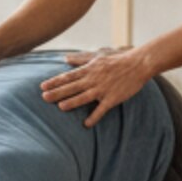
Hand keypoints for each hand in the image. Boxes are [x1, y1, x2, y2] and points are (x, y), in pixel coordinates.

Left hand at [38, 48, 152, 125]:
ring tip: (60, 107)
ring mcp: (103, 89)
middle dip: (57, 92)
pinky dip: (94, 117)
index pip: (68, 76)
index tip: (42, 86)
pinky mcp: (113, 98)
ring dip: (72, 102)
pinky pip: (102, 109)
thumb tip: (65, 58)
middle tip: (44, 98)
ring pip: (84, 97)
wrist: (139, 63)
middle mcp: (94, 79)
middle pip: (72, 86)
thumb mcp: (98, 55)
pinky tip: (86, 124)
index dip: (55, 81)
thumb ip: (81, 58)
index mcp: (89, 69)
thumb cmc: (118, 58)